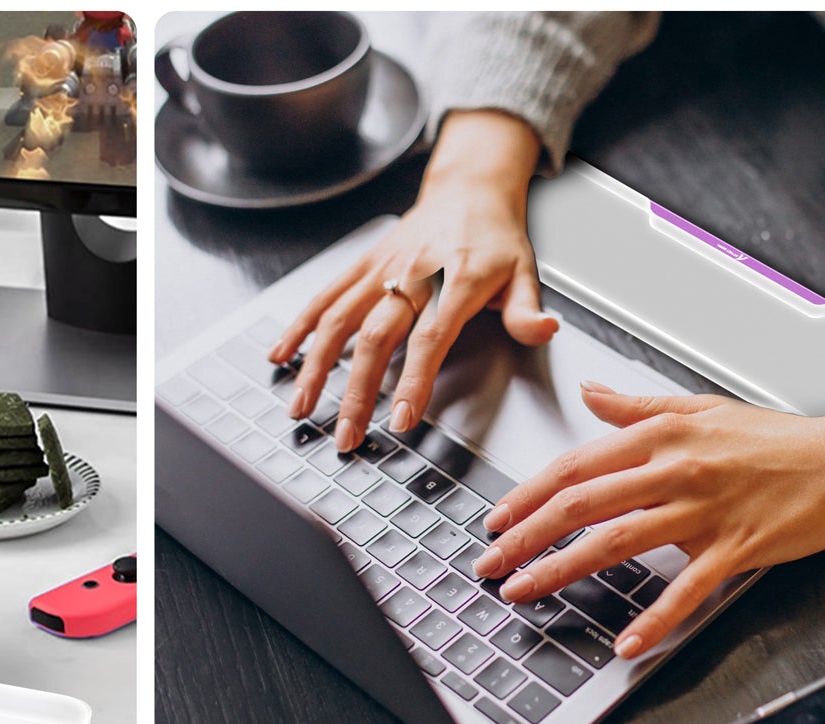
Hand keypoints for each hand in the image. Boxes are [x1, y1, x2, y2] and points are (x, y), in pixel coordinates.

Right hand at [273, 111, 555, 452]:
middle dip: (356, 393)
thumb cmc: (496, 236)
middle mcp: (413, 275)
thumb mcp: (525, 271)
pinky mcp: (361, 266)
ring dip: (316, 368)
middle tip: (347, 436)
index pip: (431, 339)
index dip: (414, 381)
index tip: (400, 420)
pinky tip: (280, 357)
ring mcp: (381, 270)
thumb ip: (527, 311)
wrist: (468, 186)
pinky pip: (324, 297)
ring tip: (300, 407)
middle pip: (376, 339)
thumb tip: (544, 332)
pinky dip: (298, 328)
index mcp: (456, 281)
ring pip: (339, 320)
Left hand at [472, 387, 824, 657]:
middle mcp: (674, 470)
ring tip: (524, 593)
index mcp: (660, 437)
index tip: (494, 522)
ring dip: (561, 570)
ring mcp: (703, 511)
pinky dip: (654, 618)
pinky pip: (686, 588)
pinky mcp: (734, 547)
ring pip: (616, 542)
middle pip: (580, 505)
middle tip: (490, 566)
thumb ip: (638, 407)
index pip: (575, 467)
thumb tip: (590, 394)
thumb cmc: (775, 439)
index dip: (526, 497)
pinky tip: (624, 642)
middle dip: (525, 537)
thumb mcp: (701, 409)